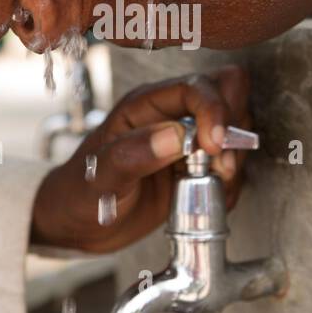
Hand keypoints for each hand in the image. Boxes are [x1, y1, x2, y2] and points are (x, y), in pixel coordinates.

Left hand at [30, 67, 251, 252]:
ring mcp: (185, 140)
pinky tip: (210, 196)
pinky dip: (231, 180)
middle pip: (225, 96)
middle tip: (219, 166)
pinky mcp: (195, 166)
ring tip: (213, 183)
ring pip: (235, 128)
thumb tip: (176, 136)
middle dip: (231, 129)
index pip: (194, 87)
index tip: (216, 145)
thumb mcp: (100, 178)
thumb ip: (133, 155)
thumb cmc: (79, 194)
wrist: (76, 225)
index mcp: (144, 105)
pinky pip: (230, 162)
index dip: (214, 110)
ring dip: (233, 157)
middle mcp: (169, 116)